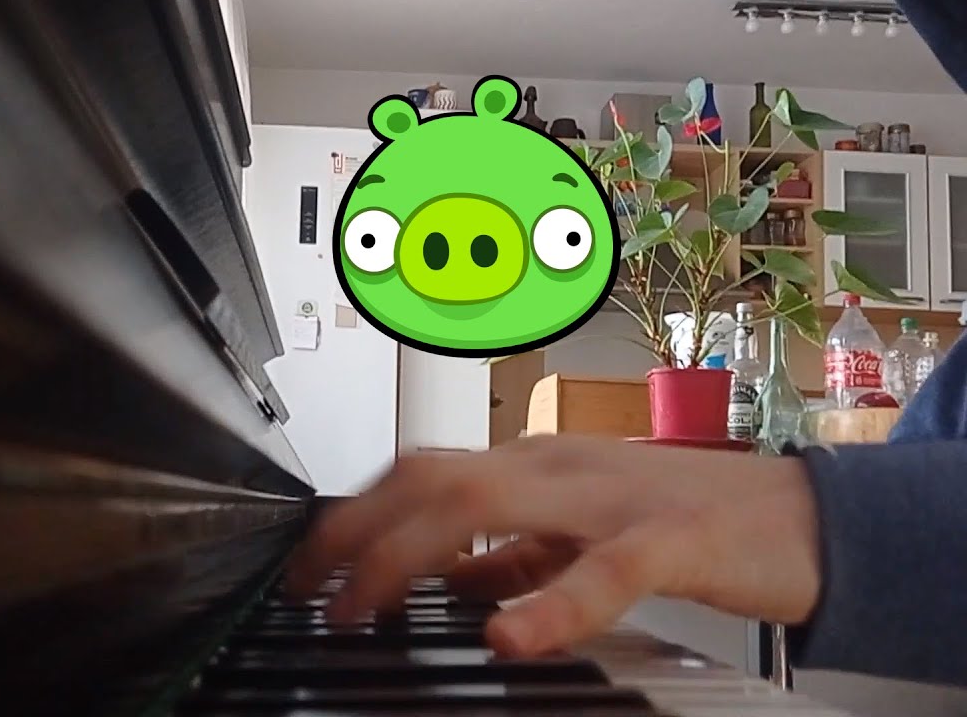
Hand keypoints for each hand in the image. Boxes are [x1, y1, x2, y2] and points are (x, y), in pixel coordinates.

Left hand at [283, 434, 820, 657]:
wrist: (798, 517)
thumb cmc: (684, 520)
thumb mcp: (574, 536)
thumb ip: (507, 556)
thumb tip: (437, 580)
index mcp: (534, 468)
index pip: (421, 469)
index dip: (354, 510)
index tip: (308, 560)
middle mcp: (557, 468)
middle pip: (432, 476)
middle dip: (357, 527)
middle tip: (307, 584)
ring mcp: (610, 498)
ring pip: (491, 500)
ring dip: (410, 551)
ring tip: (362, 602)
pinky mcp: (672, 540)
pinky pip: (604, 569)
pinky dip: (549, 602)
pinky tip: (509, 638)